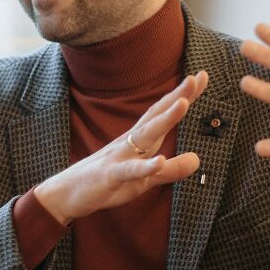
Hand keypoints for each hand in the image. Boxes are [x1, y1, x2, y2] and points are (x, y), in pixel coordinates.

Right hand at [35, 71, 208, 223]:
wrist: (67, 194)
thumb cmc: (106, 183)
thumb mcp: (144, 180)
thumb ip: (170, 170)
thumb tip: (197, 159)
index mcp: (139, 141)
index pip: (163, 114)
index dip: (184, 96)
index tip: (202, 75)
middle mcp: (130, 143)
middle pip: (156, 116)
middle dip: (177, 96)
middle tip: (197, 77)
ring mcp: (119, 157)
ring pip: (144, 136)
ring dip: (164, 119)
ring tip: (184, 103)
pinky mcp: (109, 176)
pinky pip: (129, 170)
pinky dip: (144, 166)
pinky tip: (160, 161)